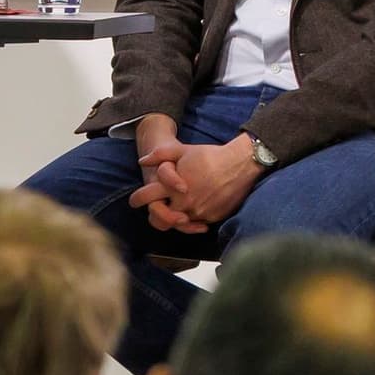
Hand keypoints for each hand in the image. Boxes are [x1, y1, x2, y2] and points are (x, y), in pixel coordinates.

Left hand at [134, 135, 263, 234]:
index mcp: (171, 187)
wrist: (239, 164)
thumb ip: (160, 155)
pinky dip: (193, 220)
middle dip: (157, 212)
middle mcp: (182, 202)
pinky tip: (193, 211)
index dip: (136, 199)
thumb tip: (142, 161)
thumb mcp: (182, 150)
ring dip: (175, 217)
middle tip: (156, 208)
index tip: (135, 201)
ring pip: (179, 222)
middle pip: (160, 217)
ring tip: (176, 209)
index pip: (146, 198)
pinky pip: (197, 224)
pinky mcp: (211, 218)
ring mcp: (197, 212)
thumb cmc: (209, 156)